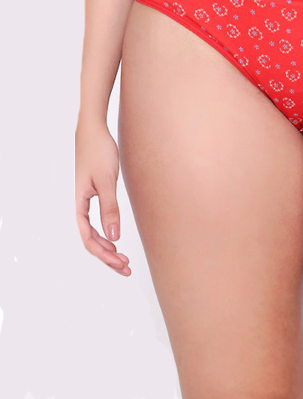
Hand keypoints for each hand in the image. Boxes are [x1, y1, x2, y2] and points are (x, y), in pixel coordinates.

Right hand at [75, 118, 130, 275]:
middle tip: (126, 268)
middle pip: (91, 239)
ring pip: (95, 231)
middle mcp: (82, 205)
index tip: (121, 263)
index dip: (104, 254)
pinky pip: (99, 219)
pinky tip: (116, 236)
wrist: (94, 130)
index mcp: (80, 204)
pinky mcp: (96, 192)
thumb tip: (114, 237)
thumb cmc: (99, 152)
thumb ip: (110, 208)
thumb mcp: (107, 181)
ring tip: (123, 259)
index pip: (88, 238)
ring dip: (108, 247)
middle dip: (107, 256)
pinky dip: (107, 231)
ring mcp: (88, 199)